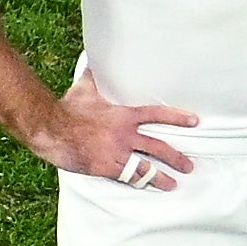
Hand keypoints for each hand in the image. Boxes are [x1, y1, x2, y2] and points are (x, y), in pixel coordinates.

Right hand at [25, 79, 201, 190]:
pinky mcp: (105, 167)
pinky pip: (126, 178)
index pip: (157, 115)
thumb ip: (95, 76)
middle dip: (176, 157)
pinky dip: (138, 183)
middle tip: (190, 165)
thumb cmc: (67, 108)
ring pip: (146, 168)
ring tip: (173, 183)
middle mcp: (125, 135)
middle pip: (158, 147)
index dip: (178, 118)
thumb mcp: (85, 89)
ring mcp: (117, 153)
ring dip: (161, 177)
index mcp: (124, 116)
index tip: (195, 121)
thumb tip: (95, 56)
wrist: (51, 129)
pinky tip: (147, 188)